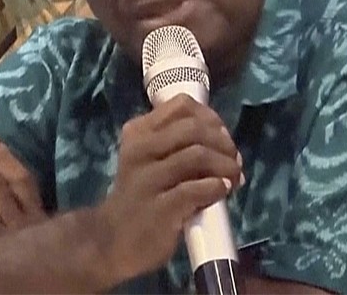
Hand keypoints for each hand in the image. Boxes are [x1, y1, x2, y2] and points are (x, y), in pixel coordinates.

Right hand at [96, 95, 241, 283]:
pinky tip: (223, 190)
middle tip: (234, 159)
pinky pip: (196, 188)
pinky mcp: (159, 208)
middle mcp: (140, 150)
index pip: (181, 105)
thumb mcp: (149, 159)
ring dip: (225, 164)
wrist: (112, 241)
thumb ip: (178, 144)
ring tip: (234, 177)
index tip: (222, 135)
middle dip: (223, 142)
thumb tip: (224, 141)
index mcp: (138, 132)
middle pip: (193, 128)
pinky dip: (217, 187)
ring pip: (197, 154)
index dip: (210, 117)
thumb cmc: (140, 196)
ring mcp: (148, 179)